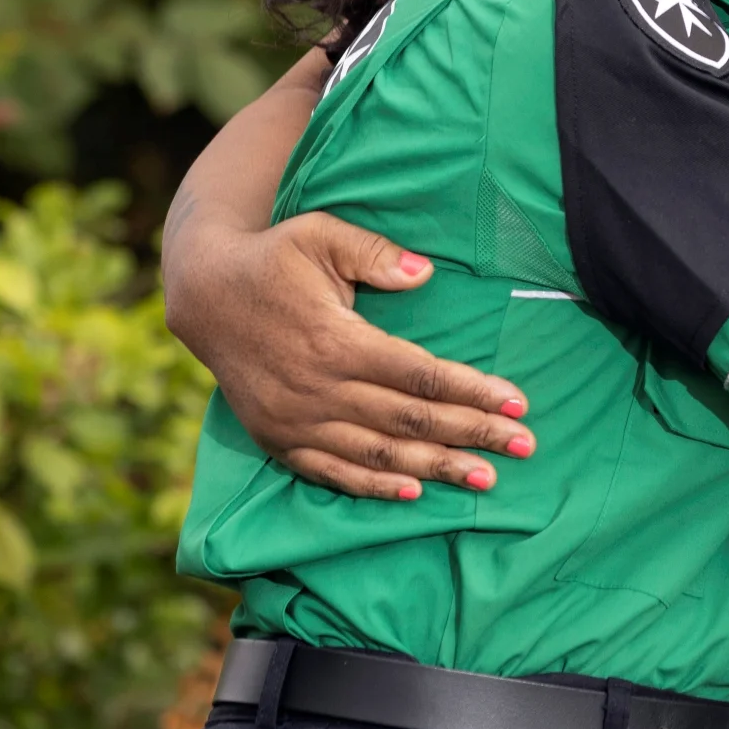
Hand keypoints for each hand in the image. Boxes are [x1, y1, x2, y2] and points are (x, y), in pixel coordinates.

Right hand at [163, 209, 530, 500]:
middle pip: (411, 420)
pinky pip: (332, 472)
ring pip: (379, 453)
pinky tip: (414, 493)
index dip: (472, 391)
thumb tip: (425, 273)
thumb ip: (374, 252)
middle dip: (473, 434)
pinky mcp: (277, 439)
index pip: (420, 376)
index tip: (518, 402)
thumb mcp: (320, 235)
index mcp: (335, 340)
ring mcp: (295, 421)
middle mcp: (317, 389)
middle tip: (525, 446)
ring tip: (486, 478)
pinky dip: (374, 485)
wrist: (203, 294)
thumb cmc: (274, 259)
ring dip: (437, 468)